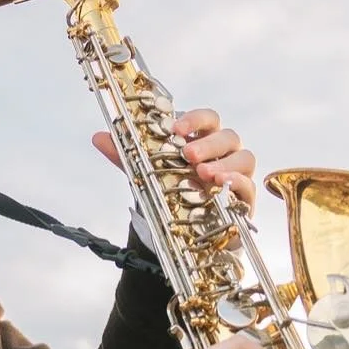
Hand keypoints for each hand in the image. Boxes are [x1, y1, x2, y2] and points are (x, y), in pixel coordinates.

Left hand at [91, 106, 257, 214]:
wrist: (187, 230)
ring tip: (205, 175)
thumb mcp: (147, 173)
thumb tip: (98, 137)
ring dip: (225, 164)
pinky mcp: (244, 200)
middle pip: (228, 136)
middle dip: (209, 144)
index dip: (195, 119)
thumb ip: (126, 156)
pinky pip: (250, 187)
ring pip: (244, 157)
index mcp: (203, 140)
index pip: (208, 119)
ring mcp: (237, 175)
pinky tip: (224, 187)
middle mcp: (224, 154)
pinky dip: (239, 184)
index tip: (176, 128)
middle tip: (189, 156)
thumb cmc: (175, 192)